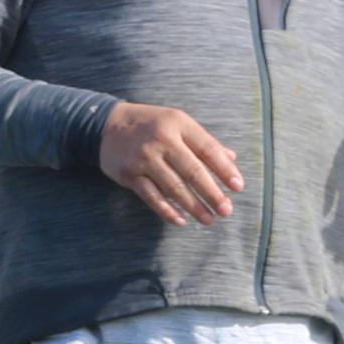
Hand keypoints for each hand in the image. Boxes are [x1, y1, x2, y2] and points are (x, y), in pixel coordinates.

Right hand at [99, 101, 241, 225]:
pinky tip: (181, 221)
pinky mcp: (129, 174)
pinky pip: (152, 197)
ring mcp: (144, 158)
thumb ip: (203, 141)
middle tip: (226, 210)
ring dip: (193, 206)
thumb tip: (232, 159)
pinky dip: (167, 211)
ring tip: (209, 220)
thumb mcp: (177, 123)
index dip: (224, 170)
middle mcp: (162, 140)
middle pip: (193, 171)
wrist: (106, 125)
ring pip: (174, 187)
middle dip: (212, 193)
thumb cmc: (150, 124)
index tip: (238, 187)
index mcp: (178, 124)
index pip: (208, 149)